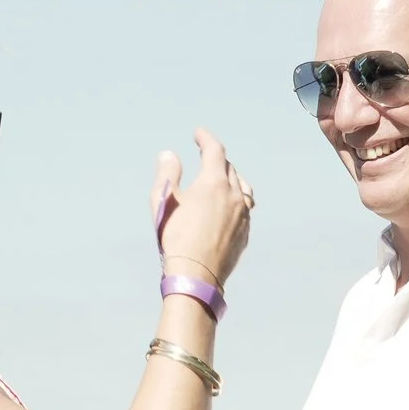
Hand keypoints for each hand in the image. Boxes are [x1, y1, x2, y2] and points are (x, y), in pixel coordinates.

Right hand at [153, 129, 253, 288]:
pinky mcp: (245, 232)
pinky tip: (225, 206)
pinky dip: (235, 199)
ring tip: (219, 179)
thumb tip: (169, 154)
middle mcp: (233, 194)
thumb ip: (167, 173)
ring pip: (241, 186)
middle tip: (204, 157)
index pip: (214, 150)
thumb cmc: (175, 238)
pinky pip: (244, 207)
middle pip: (228, 167)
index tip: (198, 133)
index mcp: (213, 182)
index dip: (205, 138)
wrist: (196, 275)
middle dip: (215, 159)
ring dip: (229, 178)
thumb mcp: (163, 202)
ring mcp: (243, 214)